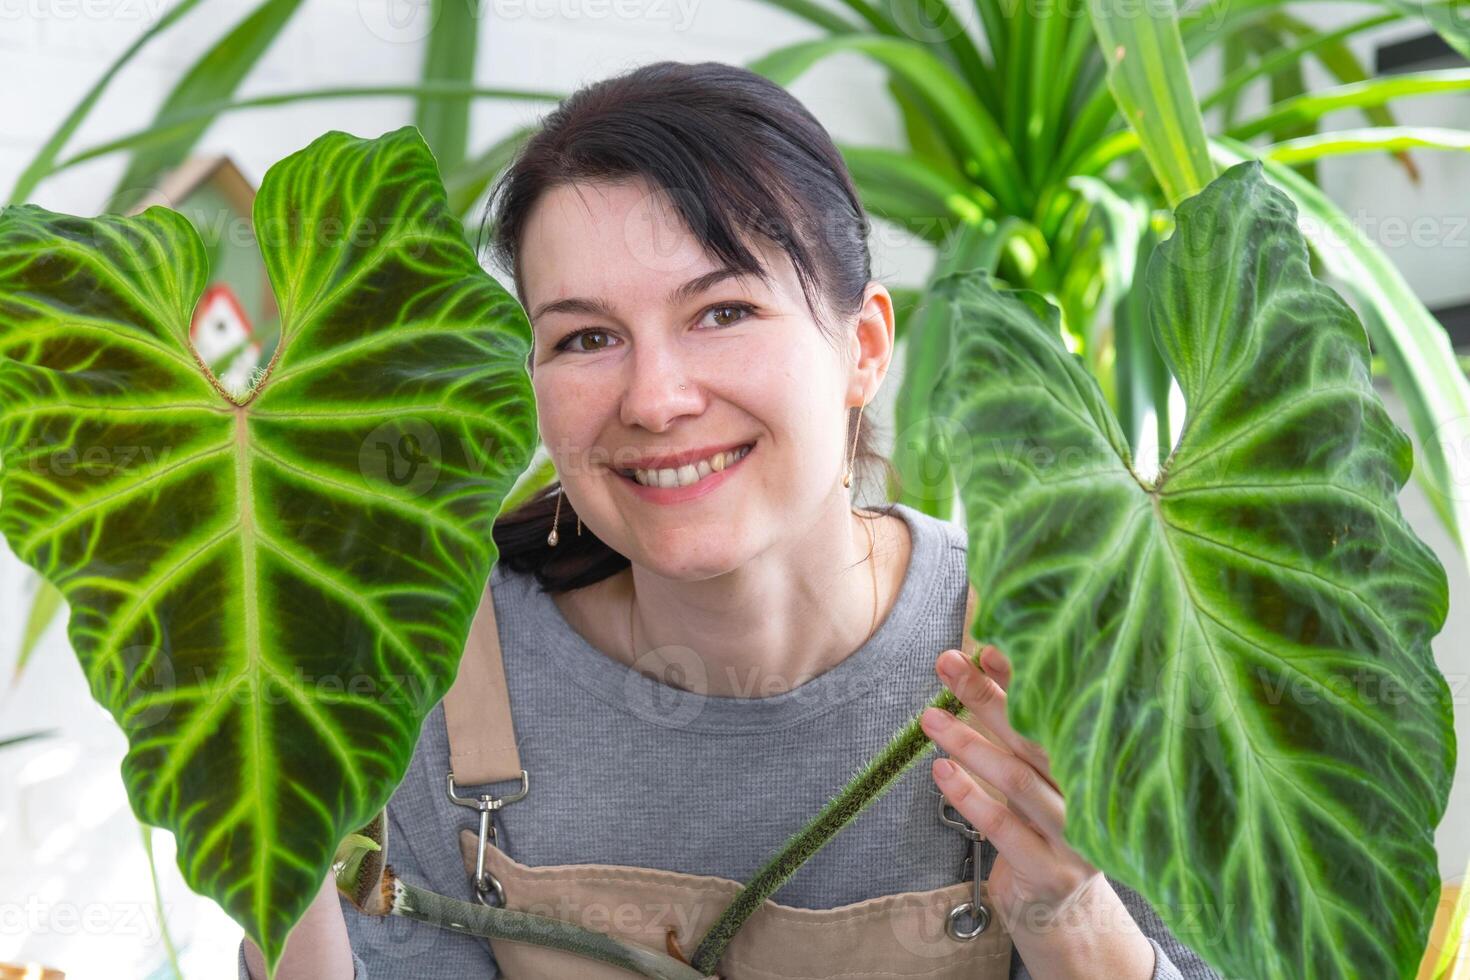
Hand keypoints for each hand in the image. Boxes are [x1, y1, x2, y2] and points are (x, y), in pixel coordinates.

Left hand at [920, 644, 1099, 929]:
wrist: (1063, 915)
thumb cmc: (1041, 830)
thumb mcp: (1035, 777)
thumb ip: (1017, 728)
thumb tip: (981, 659)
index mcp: (1095, 762)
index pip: (1059, 710)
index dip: (1021, 676)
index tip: (985, 646)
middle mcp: (1094, 794)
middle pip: (1036, 737)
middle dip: (987, 697)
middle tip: (947, 665)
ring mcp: (1077, 837)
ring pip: (1018, 779)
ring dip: (970, 744)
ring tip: (930, 719)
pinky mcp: (1052, 872)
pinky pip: (1004, 826)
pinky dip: (969, 796)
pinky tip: (941, 772)